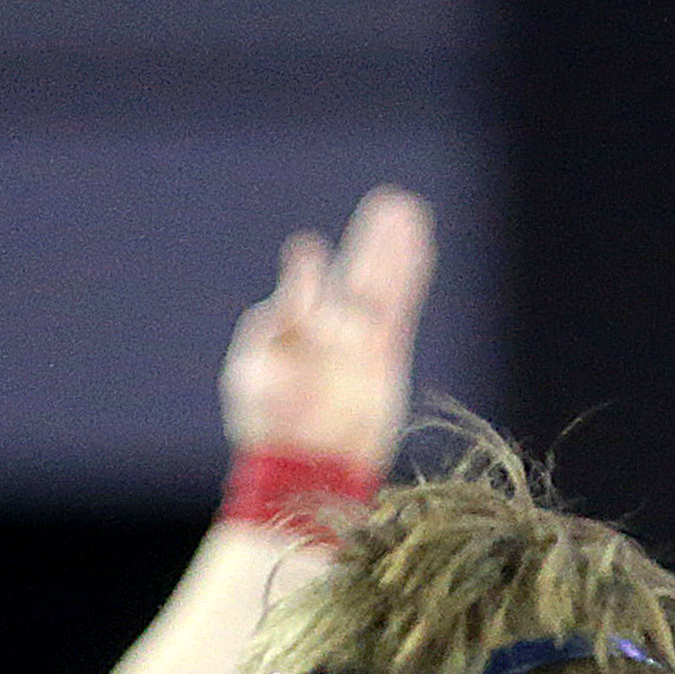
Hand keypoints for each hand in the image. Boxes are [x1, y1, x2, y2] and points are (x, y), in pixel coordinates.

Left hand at [219, 186, 435, 477]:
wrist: (305, 472)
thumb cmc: (271, 429)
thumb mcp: (255, 375)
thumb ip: (273, 328)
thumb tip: (292, 294)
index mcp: (291, 334)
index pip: (303, 289)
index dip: (308, 269)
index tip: (308, 250)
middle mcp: (328, 334)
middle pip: (354, 276)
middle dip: (371, 242)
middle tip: (390, 201)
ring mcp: (359, 344)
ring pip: (380, 284)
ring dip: (394, 248)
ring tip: (408, 209)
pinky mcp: (383, 358)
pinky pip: (400, 306)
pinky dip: (410, 273)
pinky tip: (419, 241)